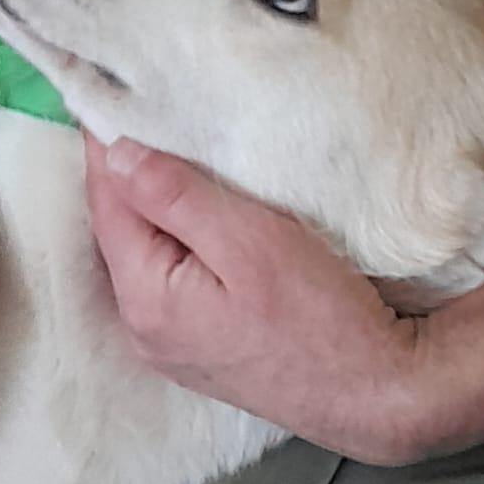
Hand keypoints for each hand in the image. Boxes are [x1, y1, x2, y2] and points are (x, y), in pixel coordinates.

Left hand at [84, 136, 468, 465]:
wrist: (378, 392)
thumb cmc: (321, 318)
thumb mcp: (249, 242)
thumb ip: (175, 197)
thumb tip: (115, 153)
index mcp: (145, 299)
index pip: (108, 202)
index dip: (105, 145)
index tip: (105, 91)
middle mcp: (143, 327)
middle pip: (120, 228)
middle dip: (124, 171)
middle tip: (135, 107)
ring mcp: (170, 342)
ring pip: (145, 250)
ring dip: (152, 202)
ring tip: (164, 146)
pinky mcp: (201, 345)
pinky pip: (170, 274)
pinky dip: (175, 235)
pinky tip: (193, 209)